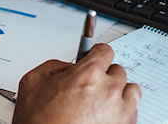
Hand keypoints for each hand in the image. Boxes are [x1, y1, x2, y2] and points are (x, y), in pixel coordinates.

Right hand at [13, 44, 140, 123]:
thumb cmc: (40, 121)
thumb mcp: (34, 80)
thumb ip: (56, 66)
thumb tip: (69, 68)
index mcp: (89, 74)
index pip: (105, 51)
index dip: (96, 53)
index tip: (93, 57)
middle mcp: (109, 91)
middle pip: (119, 71)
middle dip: (105, 74)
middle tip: (92, 83)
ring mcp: (120, 114)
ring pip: (131, 92)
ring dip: (119, 92)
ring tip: (104, 99)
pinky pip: (133, 114)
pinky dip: (122, 112)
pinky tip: (105, 115)